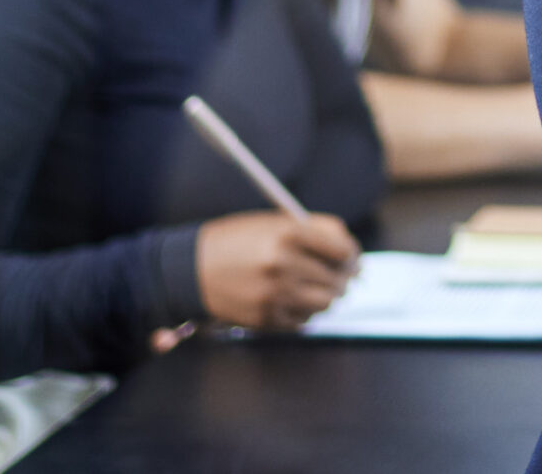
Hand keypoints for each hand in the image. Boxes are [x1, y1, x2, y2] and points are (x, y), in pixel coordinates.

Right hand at [193, 210, 358, 331]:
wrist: (189, 270)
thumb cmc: (237, 241)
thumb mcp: (276, 222)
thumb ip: (316, 231)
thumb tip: (350, 252)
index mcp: (288, 234)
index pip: (341, 249)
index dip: (351, 254)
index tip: (351, 258)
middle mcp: (283, 265)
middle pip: (336, 278)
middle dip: (344, 277)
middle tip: (343, 276)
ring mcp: (273, 295)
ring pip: (325, 302)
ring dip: (329, 296)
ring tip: (322, 288)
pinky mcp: (264, 319)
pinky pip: (303, 320)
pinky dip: (307, 312)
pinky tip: (298, 301)